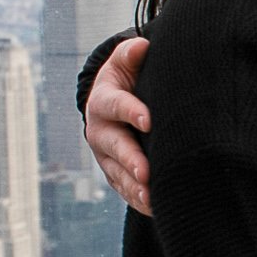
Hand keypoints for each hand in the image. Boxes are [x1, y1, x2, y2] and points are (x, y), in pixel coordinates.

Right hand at [87, 36, 152, 212]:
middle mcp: (100, 131)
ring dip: (134, 187)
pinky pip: (124, 190)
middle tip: (146, 172)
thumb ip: (132, 54)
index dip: (130, 111)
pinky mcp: (115, 174)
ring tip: (152, 198)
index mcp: (103, 100)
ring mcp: (106, 156)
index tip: (149, 120)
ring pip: (117, 174)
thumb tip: (141, 47)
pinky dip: (138, 200)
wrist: (114, 102)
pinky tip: (156, 209)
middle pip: (113, 146)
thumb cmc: (128, 77)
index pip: (114, 105)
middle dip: (129, 159)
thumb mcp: (126, 61)